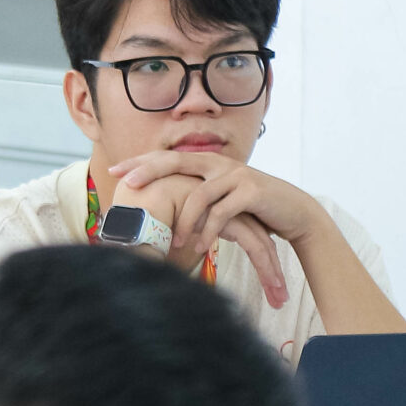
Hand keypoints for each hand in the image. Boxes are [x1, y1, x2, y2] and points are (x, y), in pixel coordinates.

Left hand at [110, 152, 318, 308]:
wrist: (292, 211)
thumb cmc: (250, 209)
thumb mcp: (218, 199)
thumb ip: (194, 198)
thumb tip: (160, 209)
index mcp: (207, 163)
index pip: (167, 157)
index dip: (140, 162)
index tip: (114, 169)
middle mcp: (219, 163)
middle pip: (176, 161)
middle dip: (148, 171)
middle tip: (126, 185)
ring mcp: (236, 174)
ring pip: (198, 194)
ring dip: (183, 221)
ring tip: (173, 243)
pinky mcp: (252, 191)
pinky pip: (222, 212)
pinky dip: (207, 231)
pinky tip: (198, 247)